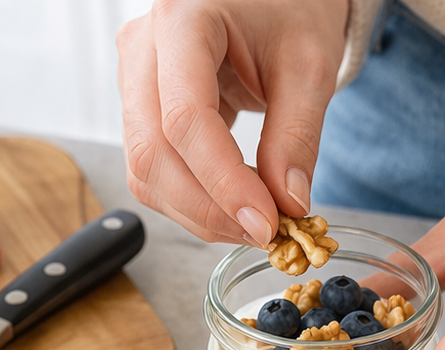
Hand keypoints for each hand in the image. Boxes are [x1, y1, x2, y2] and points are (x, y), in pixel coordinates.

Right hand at [116, 0, 347, 245]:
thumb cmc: (291, 11)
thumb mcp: (309, 67)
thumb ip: (297, 136)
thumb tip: (287, 204)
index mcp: (182, 20)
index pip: (184, 118)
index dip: (223, 182)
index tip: (265, 222)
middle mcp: (143, 48)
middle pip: (152, 152)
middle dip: (209, 208)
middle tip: (264, 233)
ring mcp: (134, 78)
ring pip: (145, 171)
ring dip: (199, 212)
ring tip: (256, 221)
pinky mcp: (141, 107)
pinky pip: (153, 169)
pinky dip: (193, 200)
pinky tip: (235, 205)